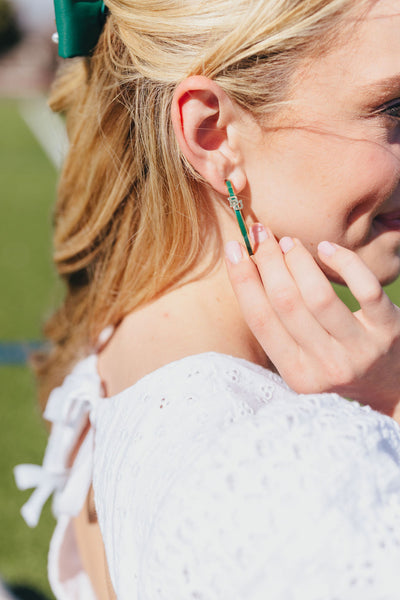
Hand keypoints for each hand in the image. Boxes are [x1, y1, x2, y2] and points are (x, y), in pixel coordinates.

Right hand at [225, 223, 399, 420]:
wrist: (391, 386)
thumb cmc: (336, 364)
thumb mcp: (303, 360)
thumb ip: (278, 327)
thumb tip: (249, 270)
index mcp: (297, 374)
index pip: (259, 320)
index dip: (242, 280)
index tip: (234, 248)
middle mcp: (326, 365)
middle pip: (286, 303)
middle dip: (268, 261)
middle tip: (261, 235)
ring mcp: (360, 349)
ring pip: (320, 296)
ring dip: (299, 261)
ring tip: (289, 242)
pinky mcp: (389, 329)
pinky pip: (365, 288)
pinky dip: (344, 263)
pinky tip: (328, 248)